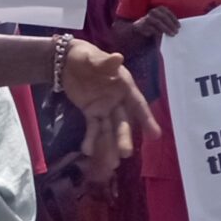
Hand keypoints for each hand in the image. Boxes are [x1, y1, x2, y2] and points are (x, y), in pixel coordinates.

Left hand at [59, 41, 155, 174]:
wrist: (64, 61)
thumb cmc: (84, 55)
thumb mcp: (92, 56)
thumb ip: (105, 61)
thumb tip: (118, 58)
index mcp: (124, 85)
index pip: (137, 104)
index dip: (147, 118)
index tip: (156, 135)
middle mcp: (118, 100)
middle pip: (123, 121)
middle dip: (124, 137)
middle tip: (125, 153)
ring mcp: (105, 108)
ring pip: (109, 129)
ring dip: (110, 145)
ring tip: (111, 165)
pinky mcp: (91, 112)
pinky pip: (93, 128)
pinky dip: (91, 139)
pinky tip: (88, 151)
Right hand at [134, 6, 180, 39]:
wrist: (143, 26)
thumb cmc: (157, 23)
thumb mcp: (163, 20)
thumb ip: (170, 21)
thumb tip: (178, 27)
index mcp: (160, 8)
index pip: (168, 13)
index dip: (174, 20)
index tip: (179, 26)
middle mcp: (153, 11)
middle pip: (163, 17)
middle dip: (171, 25)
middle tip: (176, 32)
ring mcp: (147, 17)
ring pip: (158, 22)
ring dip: (166, 29)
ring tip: (172, 34)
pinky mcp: (143, 24)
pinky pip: (152, 28)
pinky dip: (158, 31)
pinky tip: (162, 35)